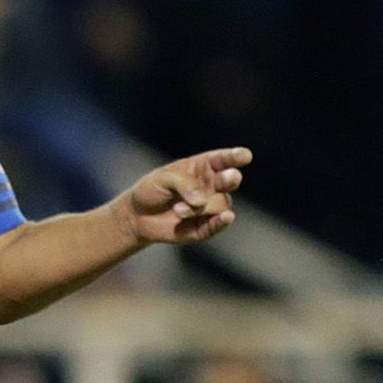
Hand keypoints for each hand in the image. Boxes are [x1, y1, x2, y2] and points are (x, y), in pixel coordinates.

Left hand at [118, 146, 248, 245]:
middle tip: (227, 177)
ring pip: (219, 204)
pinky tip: (226, 217)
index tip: (245, 155)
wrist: (138, 215)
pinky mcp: (205, 227)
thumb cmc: (152, 189)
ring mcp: (210, 206)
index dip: (235, 157)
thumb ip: (184, 184)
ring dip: (199, 207)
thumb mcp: (163, 179)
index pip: (223, 160)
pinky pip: (217, 225)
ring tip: (177, 210)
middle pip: (229, 181)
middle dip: (230, 179)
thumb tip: (202, 201)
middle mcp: (212, 186)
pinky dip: (221, 222)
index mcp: (203, 167)